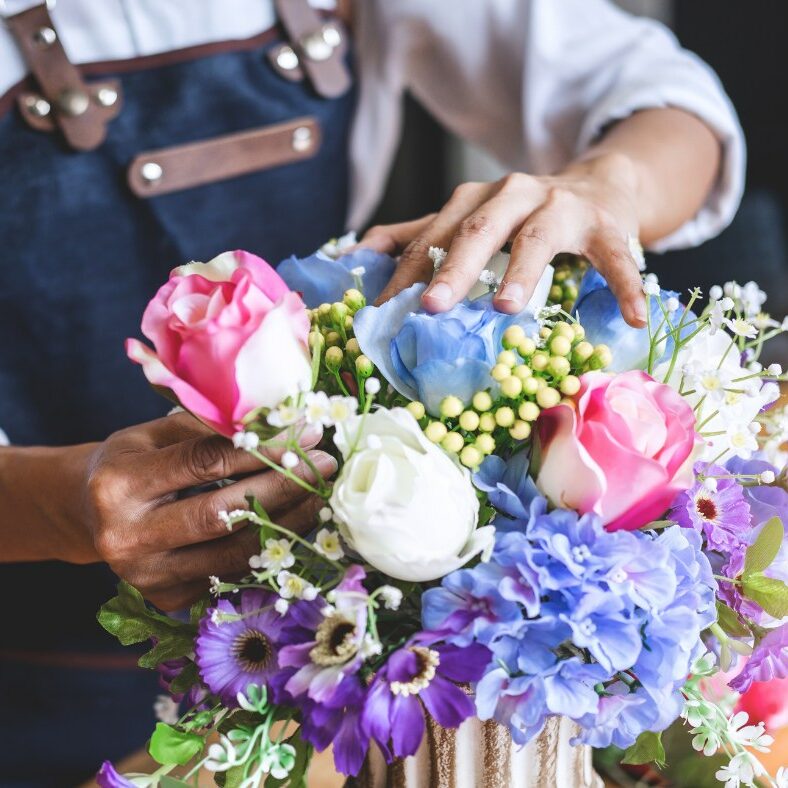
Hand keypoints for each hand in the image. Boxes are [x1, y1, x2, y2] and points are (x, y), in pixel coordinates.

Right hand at [79, 412, 335, 609]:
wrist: (89, 513)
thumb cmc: (132, 462)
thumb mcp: (155, 433)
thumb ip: (209, 429)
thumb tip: (282, 422)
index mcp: (120, 484)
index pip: (206, 463)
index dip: (263, 448)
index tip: (306, 434)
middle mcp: (127, 537)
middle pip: (222, 514)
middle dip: (283, 487)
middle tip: (325, 466)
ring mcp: (146, 576)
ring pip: (233, 552)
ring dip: (287, 523)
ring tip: (321, 496)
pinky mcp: (167, 598)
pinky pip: (231, 574)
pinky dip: (267, 549)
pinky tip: (295, 525)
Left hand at [362, 153, 646, 326]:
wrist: (599, 184)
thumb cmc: (524, 215)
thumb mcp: (470, 218)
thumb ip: (418, 233)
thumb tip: (356, 253)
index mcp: (475, 199)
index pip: (433, 236)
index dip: (406, 273)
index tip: (382, 312)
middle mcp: (514, 195)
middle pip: (478, 229)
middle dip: (453, 267)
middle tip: (432, 306)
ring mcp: (562, 207)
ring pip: (538, 237)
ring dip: (522, 272)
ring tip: (506, 308)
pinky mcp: (607, 225)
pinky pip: (616, 257)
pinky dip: (624, 285)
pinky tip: (633, 317)